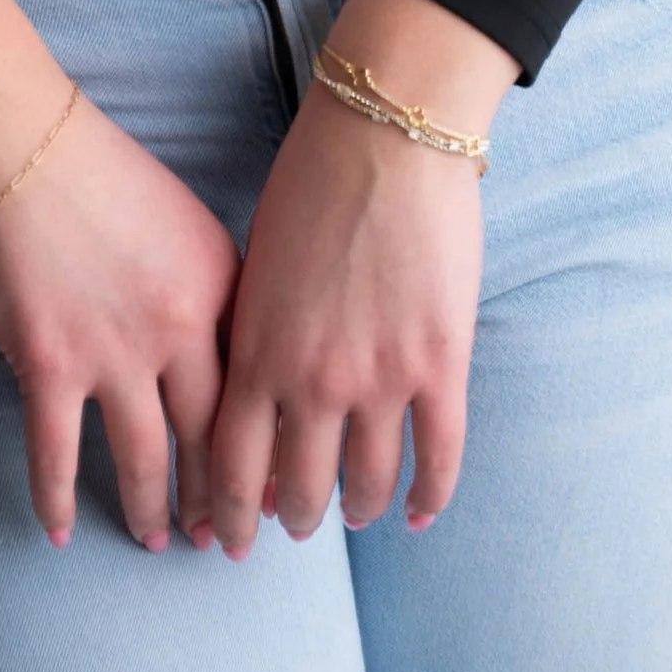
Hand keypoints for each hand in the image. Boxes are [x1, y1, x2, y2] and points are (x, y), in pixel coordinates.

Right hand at [0, 90, 242, 552]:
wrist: (19, 143)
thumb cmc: (100, 172)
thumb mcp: (187, 225)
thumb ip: (214, 293)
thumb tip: (223, 365)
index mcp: (221, 287)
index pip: (256, 390)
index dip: (265, 451)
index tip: (270, 492)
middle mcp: (180, 327)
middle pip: (210, 438)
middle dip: (220, 500)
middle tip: (221, 540)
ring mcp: (113, 351)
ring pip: (145, 458)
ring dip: (153, 510)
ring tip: (157, 542)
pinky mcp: (48, 364)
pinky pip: (56, 455)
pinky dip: (58, 500)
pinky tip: (60, 532)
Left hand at [206, 0, 516, 556]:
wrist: (385, 133)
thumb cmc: (311, 183)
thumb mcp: (254, 265)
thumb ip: (251, 337)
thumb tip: (253, 401)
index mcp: (257, 352)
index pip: (232, 465)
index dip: (232, 513)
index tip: (232, 537)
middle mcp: (312, 381)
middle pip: (300, 488)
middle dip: (295, 518)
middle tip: (297, 526)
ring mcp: (380, 377)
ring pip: (369, 483)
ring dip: (360, 510)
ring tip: (357, 515)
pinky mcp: (439, 363)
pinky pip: (439, 456)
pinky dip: (430, 498)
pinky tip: (420, 515)